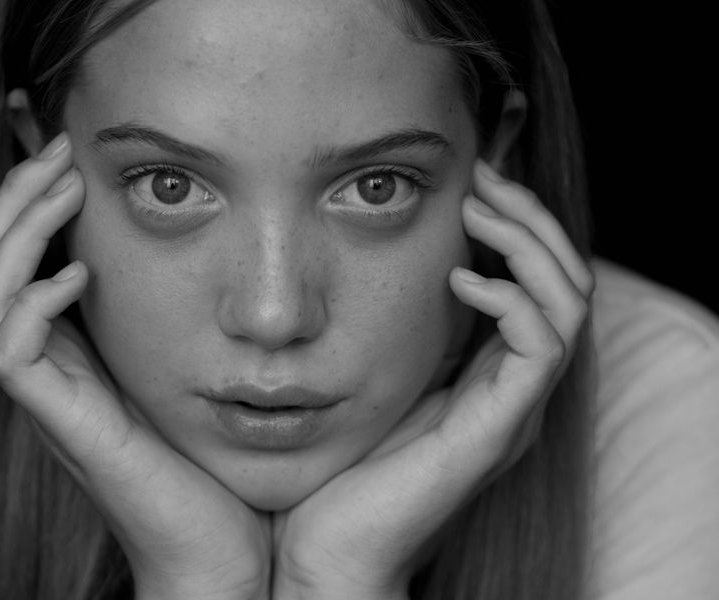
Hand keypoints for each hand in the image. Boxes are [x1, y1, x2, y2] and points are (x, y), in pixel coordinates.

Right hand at [0, 133, 270, 599]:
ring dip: (18, 233)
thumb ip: (188, 311)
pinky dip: (33, 306)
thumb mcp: (198, 362)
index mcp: (77, 346)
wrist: (221, 546)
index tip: (69, 150)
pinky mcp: (62, 424)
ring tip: (63, 189)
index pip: (23, 258)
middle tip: (57, 150)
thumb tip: (223, 246)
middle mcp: (53, 364)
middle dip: (17, 199)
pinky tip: (78, 277)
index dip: (32, 201)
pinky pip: (11, 354)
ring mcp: (51, 395)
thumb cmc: (217, 455)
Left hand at [271, 160, 593, 599]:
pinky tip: (461, 280)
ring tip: (479, 214)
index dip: (519, 226)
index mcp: (488, 375)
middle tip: (486, 180)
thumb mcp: (375, 376)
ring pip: (568, 304)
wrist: (328, 547)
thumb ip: (395, 330)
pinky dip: (513, 300)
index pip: (540, 283)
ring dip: (530, 246)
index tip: (475, 183)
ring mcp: (511, 410)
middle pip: (568, 281)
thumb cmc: (342, 465)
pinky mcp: (498, 430)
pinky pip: (541, 349)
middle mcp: (513, 389)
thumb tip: (378, 266)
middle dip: (532, 220)